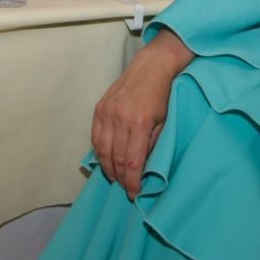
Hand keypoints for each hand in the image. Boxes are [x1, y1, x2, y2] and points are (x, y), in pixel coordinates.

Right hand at [92, 33, 191, 197]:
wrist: (151, 66)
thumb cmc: (162, 94)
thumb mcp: (164, 122)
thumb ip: (152, 144)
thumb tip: (143, 167)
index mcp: (139, 123)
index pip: (132, 161)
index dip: (132, 180)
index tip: (134, 193)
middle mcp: (120, 119)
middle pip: (115, 158)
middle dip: (120, 177)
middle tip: (125, 187)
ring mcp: (107, 113)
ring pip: (102, 149)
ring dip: (108, 167)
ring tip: (115, 177)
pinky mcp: (100, 108)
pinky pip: (95, 136)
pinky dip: (99, 151)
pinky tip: (105, 159)